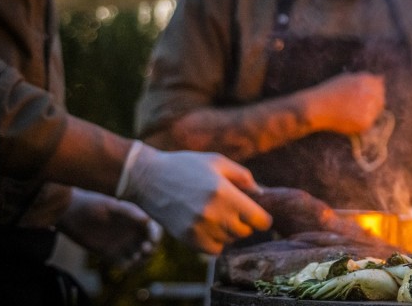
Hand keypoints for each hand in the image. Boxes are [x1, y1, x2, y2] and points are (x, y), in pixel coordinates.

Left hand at [57, 188, 161, 268]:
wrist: (71, 213)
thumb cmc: (92, 204)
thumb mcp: (111, 205)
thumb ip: (129, 211)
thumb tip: (147, 220)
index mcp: (135, 219)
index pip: (153, 229)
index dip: (155, 235)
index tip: (152, 240)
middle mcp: (131, 232)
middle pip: (150, 245)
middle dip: (151, 249)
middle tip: (144, 250)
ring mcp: (121, 244)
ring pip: (140, 257)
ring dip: (142, 260)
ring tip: (135, 259)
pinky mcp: (110, 254)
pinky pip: (124, 264)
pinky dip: (129, 267)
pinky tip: (126, 266)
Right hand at [117, 142, 272, 254]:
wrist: (148, 178)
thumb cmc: (185, 166)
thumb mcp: (217, 162)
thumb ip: (243, 177)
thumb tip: (260, 194)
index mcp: (224, 193)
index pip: (259, 220)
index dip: (263, 218)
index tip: (258, 214)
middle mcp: (213, 213)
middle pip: (246, 232)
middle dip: (245, 223)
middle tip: (235, 211)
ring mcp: (199, 228)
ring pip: (230, 241)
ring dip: (230, 231)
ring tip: (219, 216)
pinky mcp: (187, 238)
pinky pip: (214, 250)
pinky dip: (216, 241)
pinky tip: (210, 227)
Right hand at [302, 71, 384, 134]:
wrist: (317, 108)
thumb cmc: (329, 92)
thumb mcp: (347, 79)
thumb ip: (366, 78)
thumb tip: (382, 78)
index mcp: (365, 81)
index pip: (379, 86)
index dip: (373, 92)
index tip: (364, 97)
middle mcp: (369, 93)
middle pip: (381, 99)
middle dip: (373, 103)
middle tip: (356, 107)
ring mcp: (368, 108)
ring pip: (377, 112)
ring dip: (369, 113)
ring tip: (351, 113)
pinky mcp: (365, 122)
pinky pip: (370, 123)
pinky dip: (363, 123)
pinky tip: (349, 120)